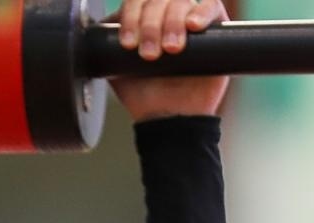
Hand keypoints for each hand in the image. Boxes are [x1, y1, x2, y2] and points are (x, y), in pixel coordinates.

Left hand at [106, 0, 230, 120]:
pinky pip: (212, 6)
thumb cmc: (144, 95)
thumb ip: (106, 46)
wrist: (169, 119)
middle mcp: (167, 15)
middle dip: (151, 25)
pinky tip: (193, 26)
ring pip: (182, 1)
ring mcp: (191, 20)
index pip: (137, 1)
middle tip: (150, 54)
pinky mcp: (216, 29)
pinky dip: (202, 12)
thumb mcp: (117, 68)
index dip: (131, 17)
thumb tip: (97, 29)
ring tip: (172, 50)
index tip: (128, 44)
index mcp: (145, 19)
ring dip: (172, 22)